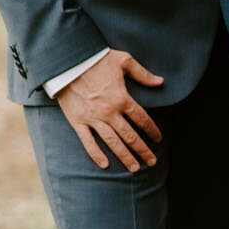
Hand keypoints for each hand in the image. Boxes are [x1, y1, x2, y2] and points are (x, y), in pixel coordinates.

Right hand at [55, 51, 163, 170]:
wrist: (67, 63)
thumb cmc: (97, 60)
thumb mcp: (125, 61)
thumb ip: (143, 74)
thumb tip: (161, 82)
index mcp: (123, 99)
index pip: (142, 120)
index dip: (152, 131)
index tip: (159, 139)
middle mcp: (109, 112)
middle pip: (130, 136)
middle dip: (143, 150)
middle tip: (152, 162)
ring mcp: (93, 118)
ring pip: (112, 142)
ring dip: (125, 157)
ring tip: (135, 169)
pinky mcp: (77, 121)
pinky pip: (87, 142)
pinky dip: (96, 154)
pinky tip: (105, 165)